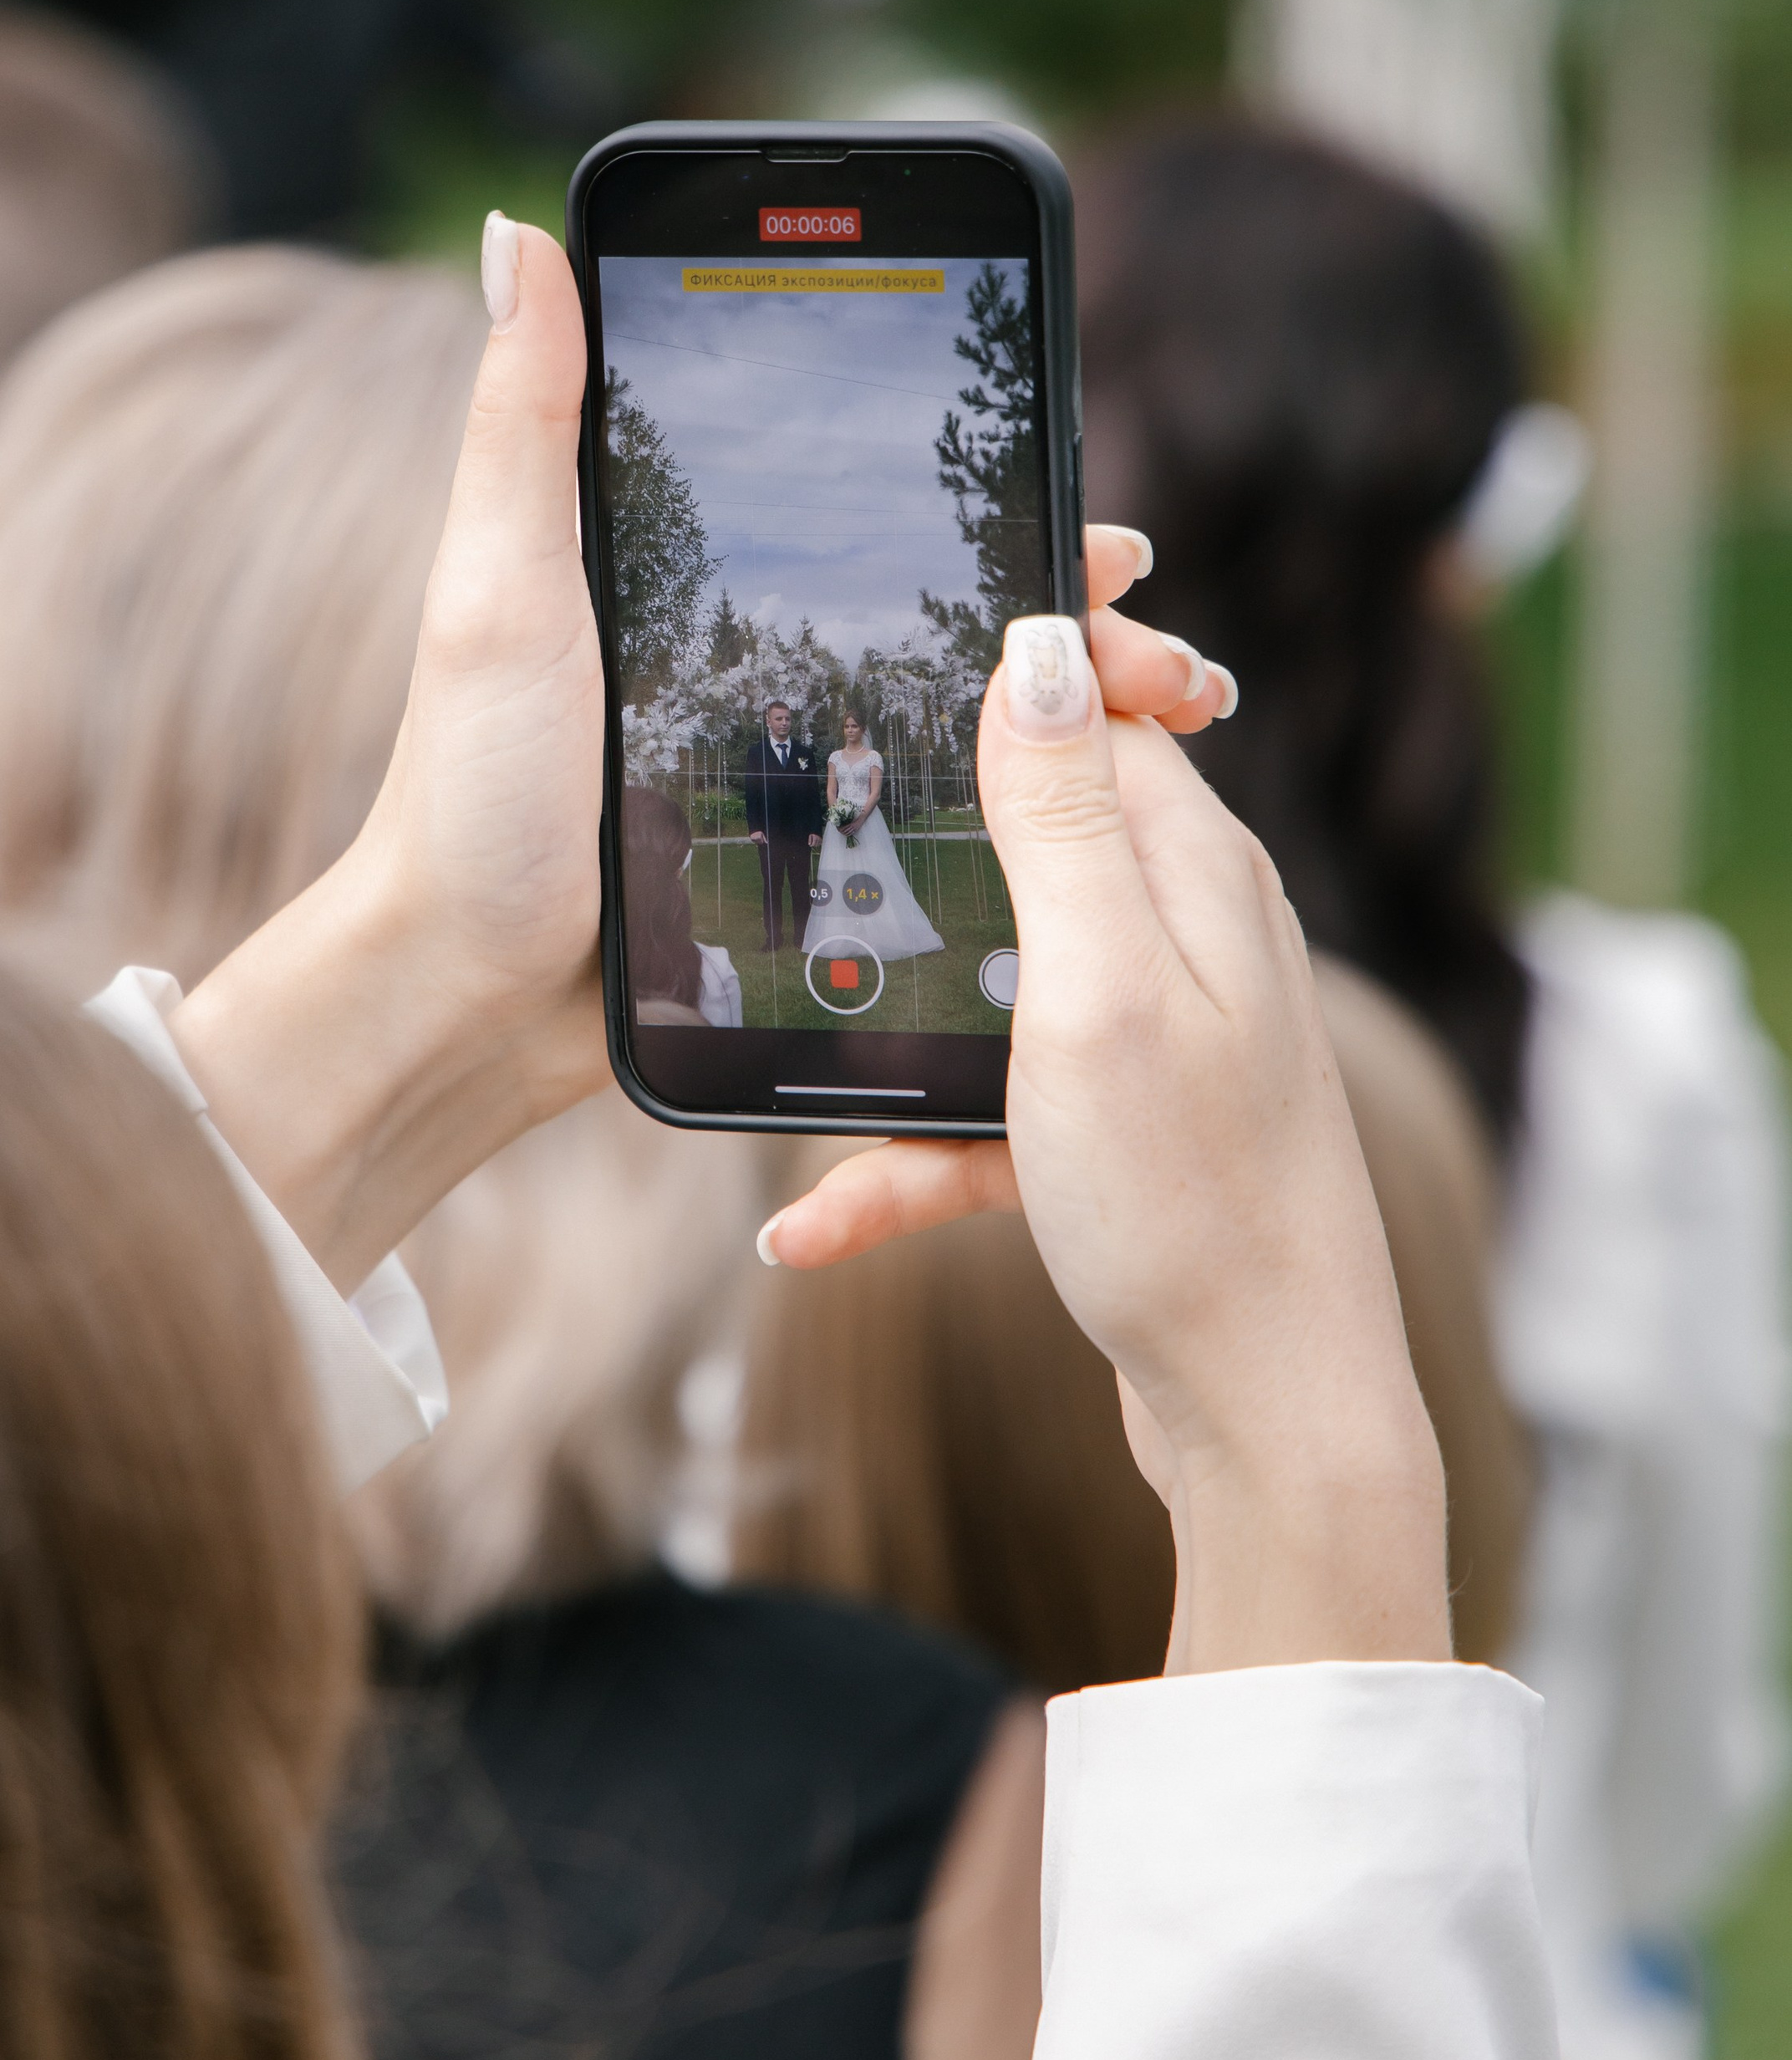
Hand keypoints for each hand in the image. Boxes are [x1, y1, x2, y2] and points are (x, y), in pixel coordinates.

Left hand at [173, 229, 1237, 1287]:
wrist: (471, 999)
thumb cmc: (471, 792)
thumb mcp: (499, 588)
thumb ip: (521, 422)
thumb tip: (514, 233)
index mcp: (699, 568)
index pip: (867, 491)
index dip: (980, 479)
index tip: (1075, 470)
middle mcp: (758, 649)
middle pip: (947, 592)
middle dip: (1065, 589)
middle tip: (1140, 601)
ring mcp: (790, 754)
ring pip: (975, 699)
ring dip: (1083, 690)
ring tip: (1171, 696)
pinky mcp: (812, 853)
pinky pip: (951, 802)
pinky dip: (1045, 792)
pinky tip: (1113, 799)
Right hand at [757, 617, 1446, 1675]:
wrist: (1270, 1419)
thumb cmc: (1195, 1203)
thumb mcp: (1101, 986)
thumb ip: (1065, 818)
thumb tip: (1040, 644)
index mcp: (1195, 872)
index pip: (1110, 703)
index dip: (1020, 656)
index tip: (907, 639)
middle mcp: (1190, 936)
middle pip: (1043, 827)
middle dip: (928, 829)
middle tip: (812, 827)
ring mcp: (1157, 1038)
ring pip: (993, 985)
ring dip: (894, 1036)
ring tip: (790, 1077)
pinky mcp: (1122, 1134)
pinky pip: (988, 1119)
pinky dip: (907, 1161)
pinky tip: (814, 1223)